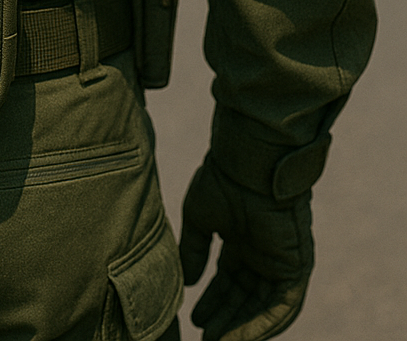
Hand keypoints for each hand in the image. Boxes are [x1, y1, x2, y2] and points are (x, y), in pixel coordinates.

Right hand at [179, 152, 312, 340]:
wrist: (248, 162)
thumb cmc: (223, 179)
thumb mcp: (199, 218)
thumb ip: (195, 250)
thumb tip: (188, 282)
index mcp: (242, 240)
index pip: (229, 281)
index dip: (213, 302)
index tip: (195, 320)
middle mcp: (263, 254)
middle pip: (245, 298)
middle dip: (226, 321)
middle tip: (205, 339)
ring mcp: (281, 261)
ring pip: (264, 307)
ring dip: (242, 328)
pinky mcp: (297, 266)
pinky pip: (284, 305)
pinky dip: (264, 325)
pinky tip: (239, 338)